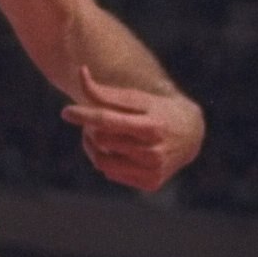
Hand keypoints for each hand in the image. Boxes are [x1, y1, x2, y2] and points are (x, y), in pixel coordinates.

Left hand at [61, 67, 203, 192]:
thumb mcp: (137, 98)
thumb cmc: (158, 110)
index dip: (85, 115)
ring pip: (102, 161)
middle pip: (102, 140)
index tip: (66, 112)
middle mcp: (154, 152)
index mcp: (152, 126)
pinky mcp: (150, 183)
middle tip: (99, 121)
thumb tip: (80, 72)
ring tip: (102, 135)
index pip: (109, 121)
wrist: (192, 135)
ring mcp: (153, 171)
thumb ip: (106, 92)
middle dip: (93, 128)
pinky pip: (111, 173)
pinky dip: (109, 160)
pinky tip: (120, 150)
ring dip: (95, 147)